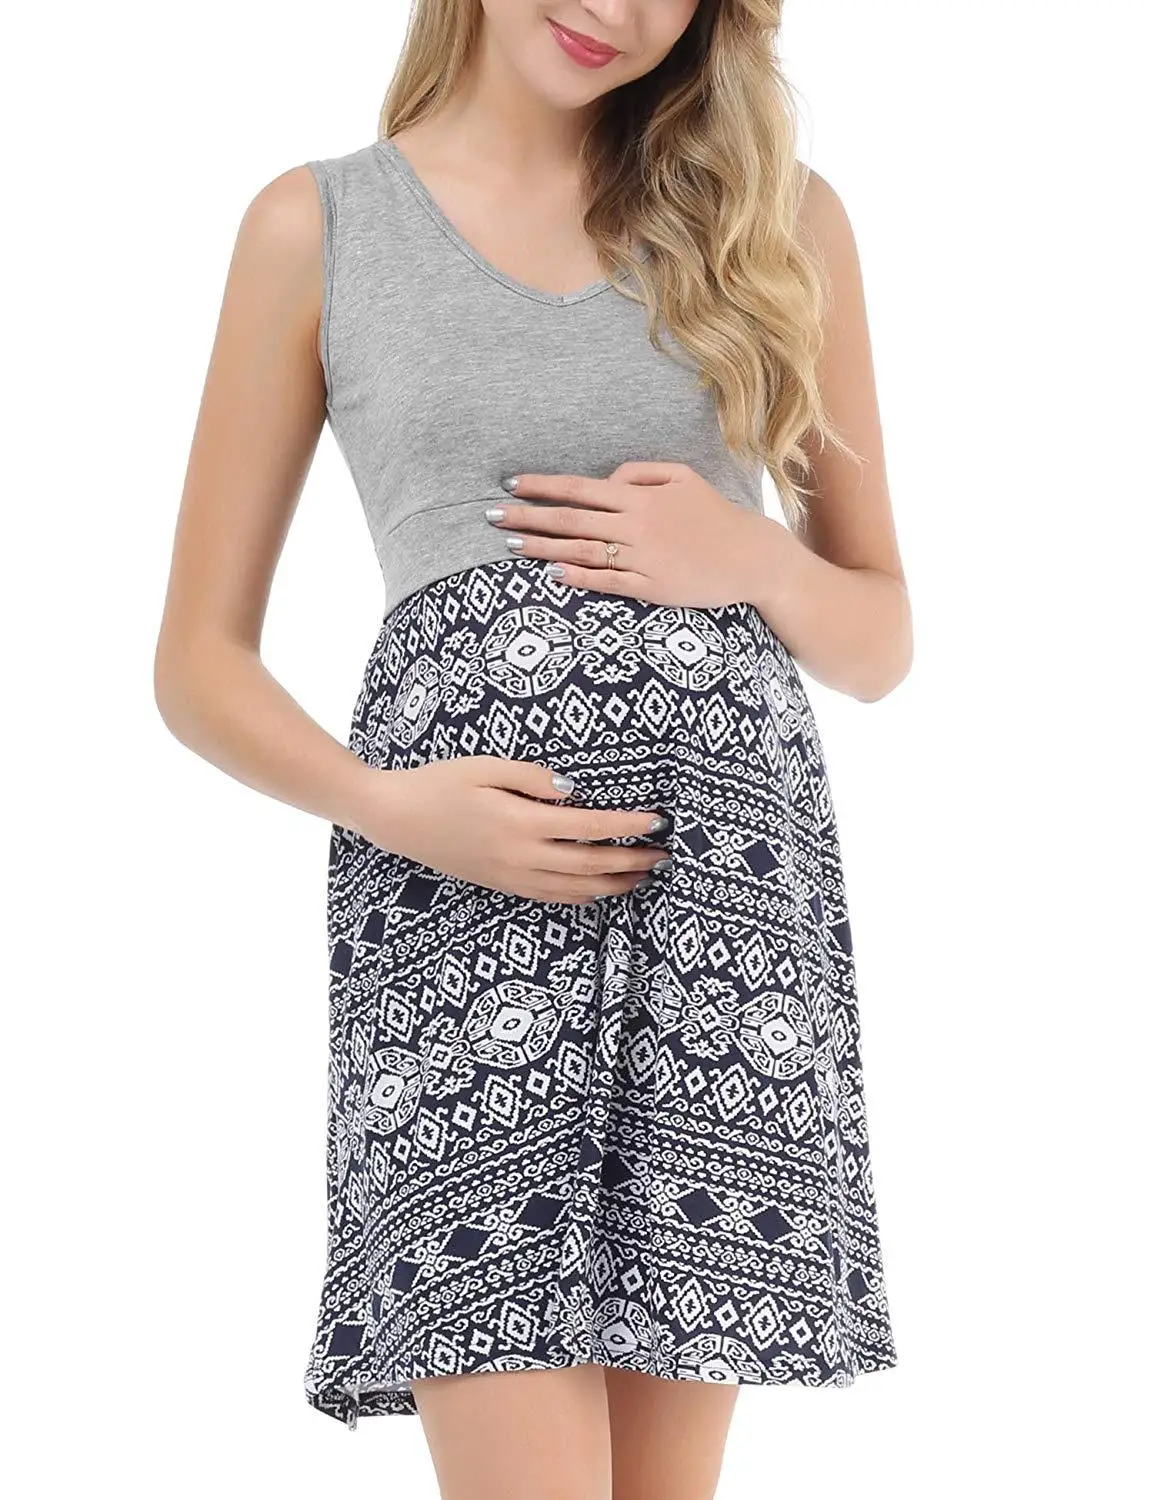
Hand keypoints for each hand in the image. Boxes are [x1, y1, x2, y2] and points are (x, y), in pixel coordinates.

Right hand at [346, 756, 671, 903]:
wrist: (396, 819)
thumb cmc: (439, 783)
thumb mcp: (483, 767)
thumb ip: (532, 777)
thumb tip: (574, 790)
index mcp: (519, 823)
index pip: (589, 828)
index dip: (626, 827)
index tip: (656, 822)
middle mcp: (520, 857)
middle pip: (590, 866)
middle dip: (632, 862)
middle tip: (664, 855)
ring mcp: (511, 876)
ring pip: (575, 890)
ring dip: (614, 884)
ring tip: (643, 876)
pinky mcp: (502, 884)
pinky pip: (551, 898)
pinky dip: (582, 897)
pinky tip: (599, 891)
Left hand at [485, 460, 786, 607]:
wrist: (751, 557)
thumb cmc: (714, 515)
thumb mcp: (683, 477)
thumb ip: (641, 472)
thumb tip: (605, 480)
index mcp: (641, 497)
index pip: (580, 488)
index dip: (542, 486)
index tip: (510, 484)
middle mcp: (636, 525)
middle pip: (571, 520)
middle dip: (528, 516)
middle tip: (491, 516)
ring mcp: (642, 559)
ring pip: (581, 551)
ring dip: (542, 547)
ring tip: (510, 544)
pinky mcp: (651, 587)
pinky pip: (606, 582)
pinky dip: (578, 577)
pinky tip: (552, 574)